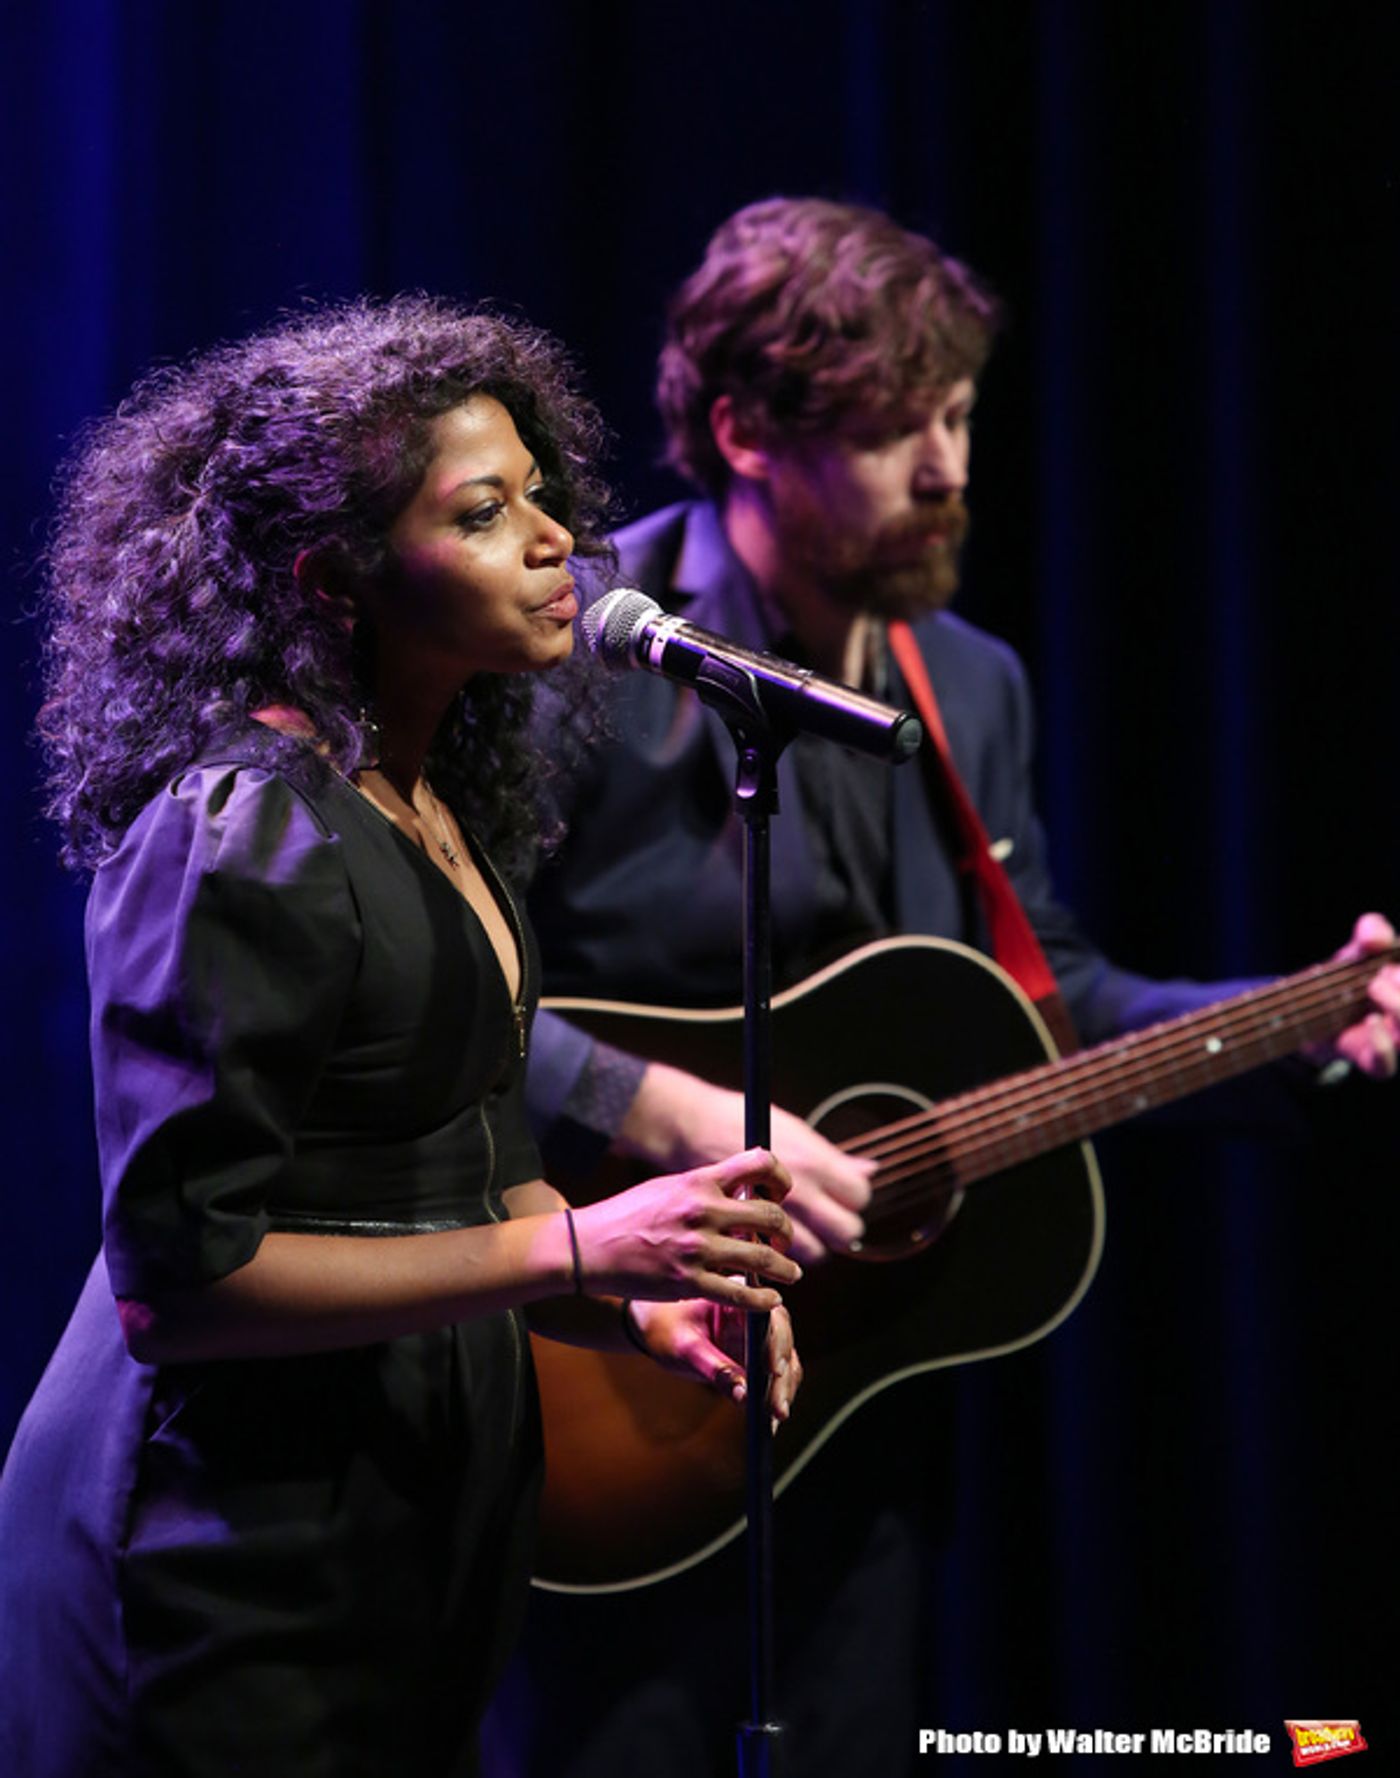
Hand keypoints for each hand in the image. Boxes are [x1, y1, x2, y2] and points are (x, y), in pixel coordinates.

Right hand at [571, 1148, 799, 1310]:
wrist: (589, 1248)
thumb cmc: (629, 1216)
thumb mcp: (669, 1187)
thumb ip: (706, 1187)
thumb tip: (743, 1187)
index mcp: (699, 1181)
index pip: (759, 1163)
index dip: (781, 1179)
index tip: (780, 1195)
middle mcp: (702, 1210)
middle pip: (771, 1214)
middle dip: (786, 1231)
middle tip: (784, 1242)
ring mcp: (697, 1248)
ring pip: (763, 1256)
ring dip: (785, 1268)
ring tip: (790, 1274)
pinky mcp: (688, 1282)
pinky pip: (740, 1293)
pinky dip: (763, 1300)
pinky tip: (770, 1301)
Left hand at [628, 1298, 801, 1428]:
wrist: (655, 1325)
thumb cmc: (666, 1327)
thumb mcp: (685, 1348)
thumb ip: (714, 1368)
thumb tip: (743, 1394)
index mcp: (739, 1294)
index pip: (769, 1317)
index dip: (776, 1344)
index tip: (774, 1370)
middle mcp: (757, 1312)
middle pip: (783, 1343)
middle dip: (783, 1377)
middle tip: (778, 1408)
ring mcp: (760, 1335)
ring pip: (785, 1362)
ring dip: (784, 1390)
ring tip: (777, 1418)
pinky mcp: (758, 1356)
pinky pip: (775, 1377)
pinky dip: (775, 1396)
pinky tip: (770, 1422)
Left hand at [1305, 913, 1399, 1077]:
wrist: (1311, 1008)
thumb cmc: (1348, 977)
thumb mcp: (1359, 948)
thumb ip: (1372, 932)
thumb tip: (1374, 937)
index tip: (1392, 965)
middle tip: (1381, 974)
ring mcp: (1395, 1043)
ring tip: (1374, 985)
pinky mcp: (1371, 1061)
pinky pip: (1385, 1067)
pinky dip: (1382, 1046)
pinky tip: (1371, 1021)